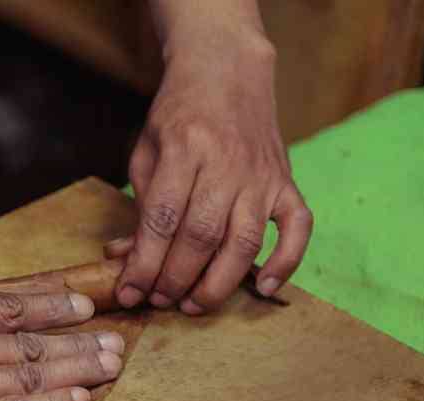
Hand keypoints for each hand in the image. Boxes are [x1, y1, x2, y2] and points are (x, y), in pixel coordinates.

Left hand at [108, 27, 311, 313]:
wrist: (227, 71)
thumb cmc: (178, 117)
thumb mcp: (147, 151)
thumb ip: (139, 205)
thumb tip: (126, 259)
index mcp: (183, 149)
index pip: (162, 219)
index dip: (144, 263)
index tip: (130, 293)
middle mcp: (226, 163)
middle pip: (201, 236)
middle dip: (176, 279)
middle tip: (158, 302)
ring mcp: (261, 175)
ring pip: (244, 242)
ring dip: (218, 283)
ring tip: (193, 306)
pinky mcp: (286, 182)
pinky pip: (297, 227)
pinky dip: (286, 262)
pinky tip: (263, 288)